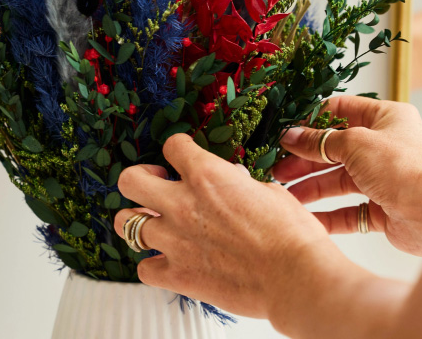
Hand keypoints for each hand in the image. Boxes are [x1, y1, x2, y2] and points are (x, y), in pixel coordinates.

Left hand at [113, 134, 354, 322]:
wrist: (295, 276)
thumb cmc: (290, 231)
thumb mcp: (266, 190)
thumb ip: (236, 185)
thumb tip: (232, 186)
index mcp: (207, 175)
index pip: (173, 146)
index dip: (178, 148)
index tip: (182, 155)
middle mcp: (183, 203)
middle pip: (129, 180)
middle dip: (141, 178)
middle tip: (157, 184)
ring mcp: (175, 240)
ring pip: (125, 223)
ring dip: (139, 221)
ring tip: (156, 223)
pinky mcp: (178, 274)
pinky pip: (144, 269)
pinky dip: (153, 264)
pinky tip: (169, 260)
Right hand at [273, 96, 421, 255]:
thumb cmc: (399, 164)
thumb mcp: (354, 142)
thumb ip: (319, 141)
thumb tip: (290, 136)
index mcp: (385, 118)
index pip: (342, 111)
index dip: (313, 121)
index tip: (287, 131)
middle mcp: (384, 146)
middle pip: (336, 149)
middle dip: (306, 159)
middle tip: (277, 167)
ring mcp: (382, 178)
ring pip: (339, 180)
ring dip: (312, 186)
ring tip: (285, 193)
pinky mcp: (382, 207)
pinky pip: (348, 209)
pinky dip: (327, 214)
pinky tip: (306, 217)